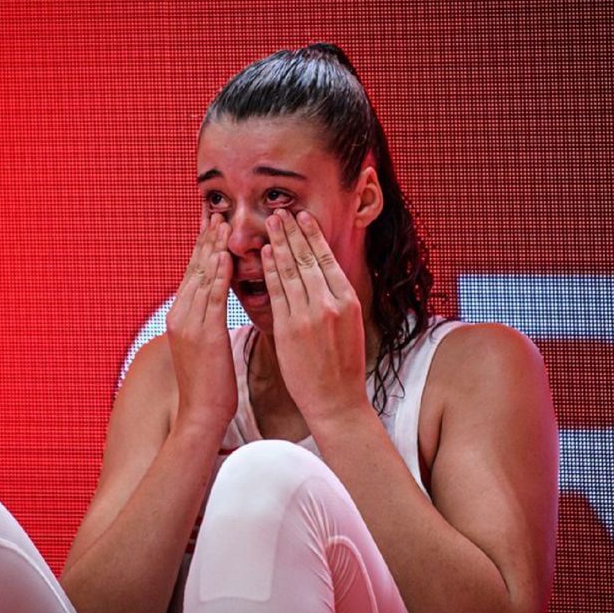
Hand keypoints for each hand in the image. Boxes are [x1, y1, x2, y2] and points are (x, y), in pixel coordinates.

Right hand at [165, 212, 236, 430]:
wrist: (201, 415)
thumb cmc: (211, 386)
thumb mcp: (207, 348)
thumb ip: (208, 322)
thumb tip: (216, 306)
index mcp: (182, 317)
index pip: (193, 273)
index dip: (203, 247)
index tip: (212, 223)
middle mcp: (180, 315)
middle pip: (194, 268)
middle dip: (206, 239)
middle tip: (215, 210)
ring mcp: (189, 324)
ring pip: (201, 278)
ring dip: (211, 248)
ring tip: (221, 223)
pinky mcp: (203, 334)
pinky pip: (212, 298)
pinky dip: (217, 275)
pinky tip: (224, 256)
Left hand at [261, 208, 369, 425]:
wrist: (337, 402)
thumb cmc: (342, 368)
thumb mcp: (349, 327)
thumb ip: (337, 300)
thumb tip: (324, 277)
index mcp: (348, 301)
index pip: (328, 260)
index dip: (313, 236)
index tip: (303, 218)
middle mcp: (330, 303)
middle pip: (309, 259)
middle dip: (294, 232)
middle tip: (282, 211)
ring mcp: (309, 315)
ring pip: (291, 271)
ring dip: (279, 244)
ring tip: (271, 223)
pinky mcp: (290, 329)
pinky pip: (278, 292)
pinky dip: (270, 271)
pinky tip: (264, 254)